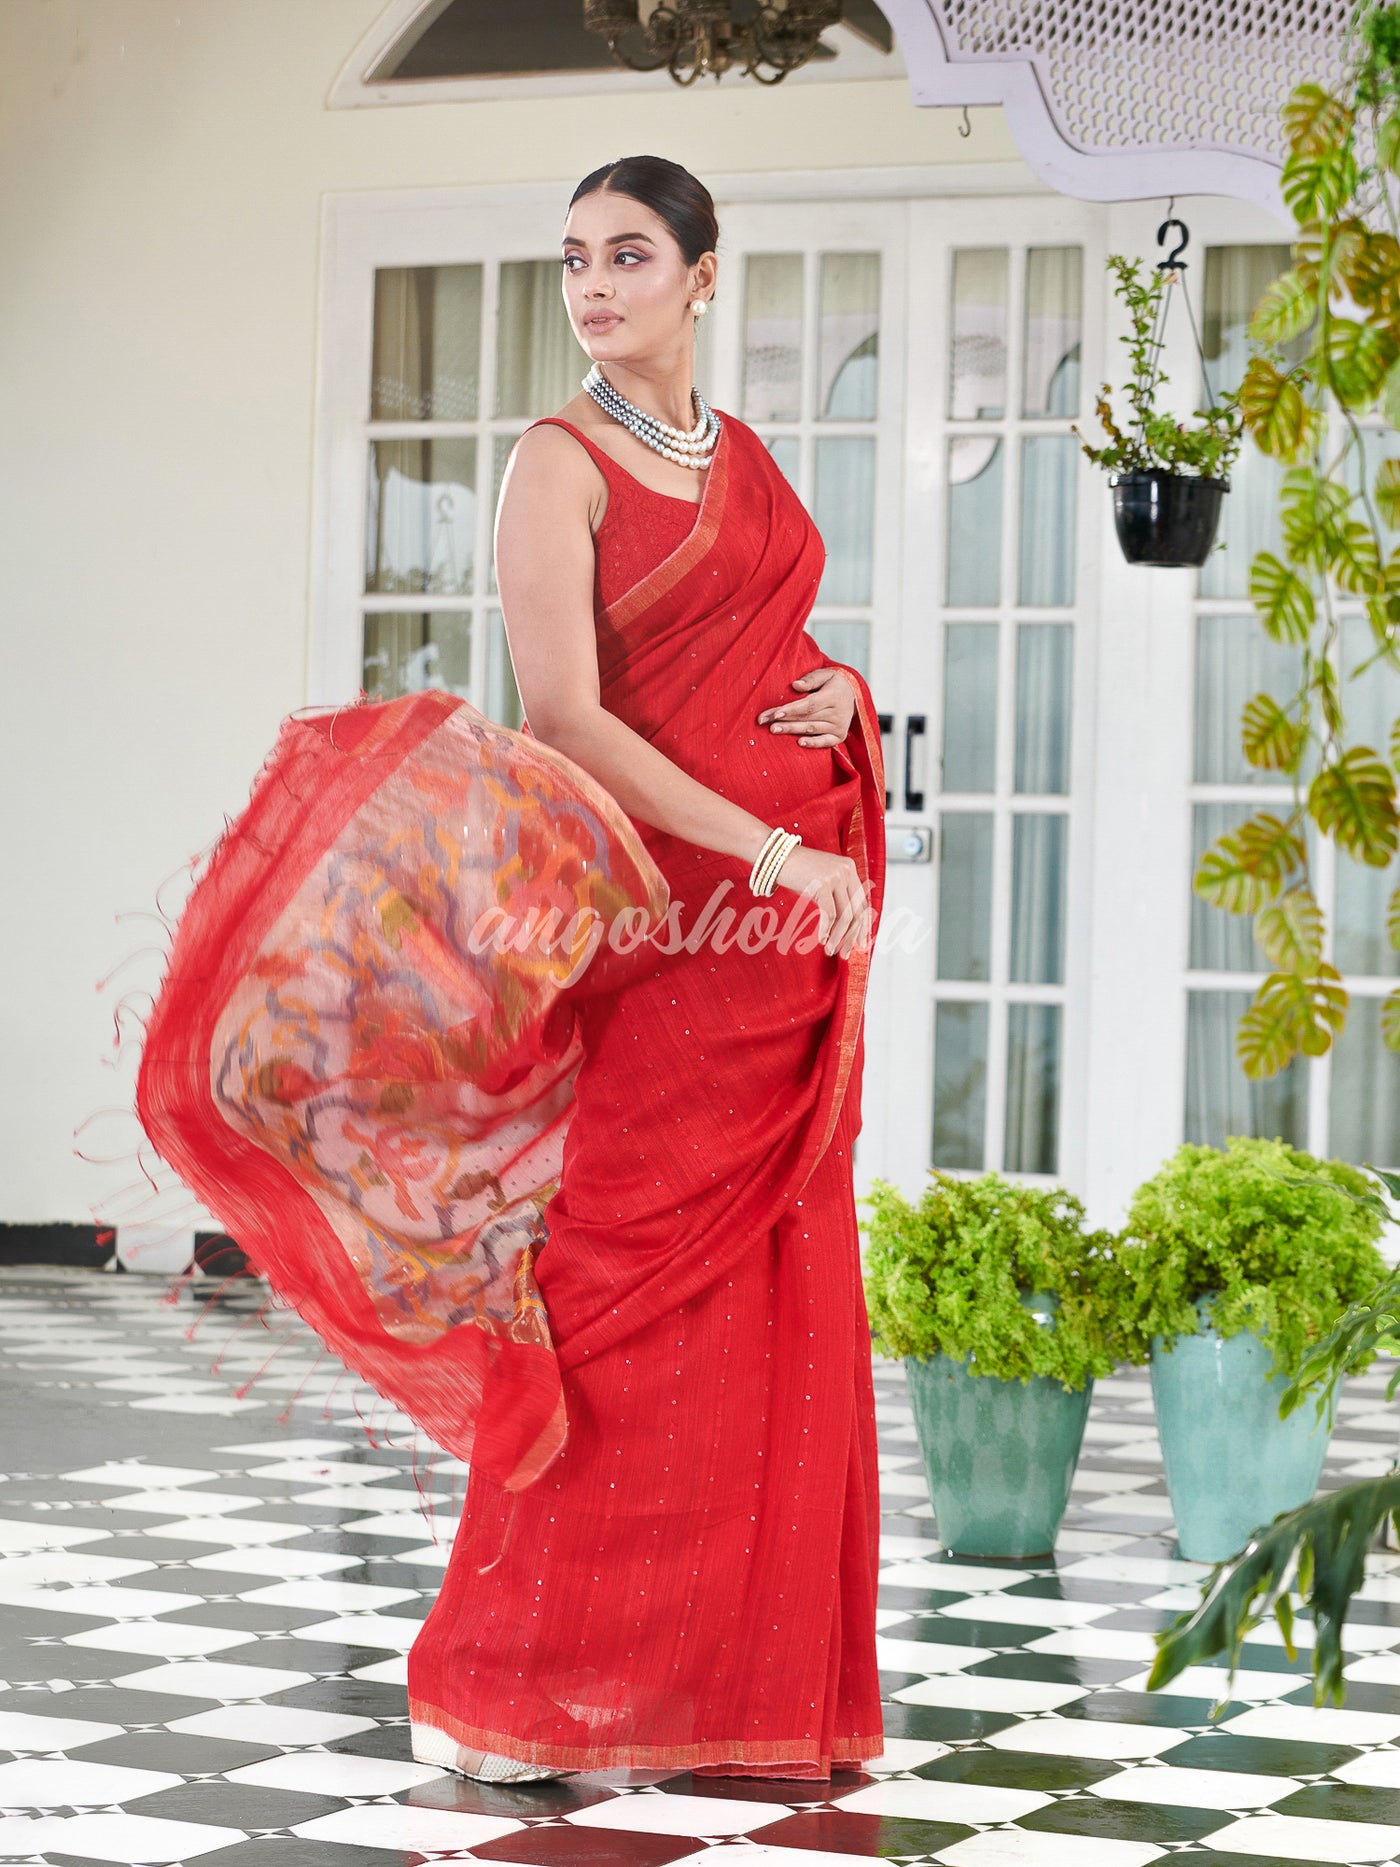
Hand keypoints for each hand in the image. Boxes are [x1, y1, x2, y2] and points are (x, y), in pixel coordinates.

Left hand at [757, 667, 855, 747]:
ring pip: (811, 729)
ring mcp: (839, 726)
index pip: (808, 705)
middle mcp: (837, 713)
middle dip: (784, 720)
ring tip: (773, 730)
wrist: (854, 696)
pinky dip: (812, 743)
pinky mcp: (839, 736)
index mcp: (833, 696)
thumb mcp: (826, 675)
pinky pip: (824, 742)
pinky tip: (799, 743)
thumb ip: (811, 679)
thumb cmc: (833, 684)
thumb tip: (795, 685)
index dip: (791, 709)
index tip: (774, 713)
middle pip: (806, 717)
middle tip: (764, 722)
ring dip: (791, 730)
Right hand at [770, 843, 871, 958]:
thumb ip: (836, 895)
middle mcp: (846, 871)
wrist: (775, 856)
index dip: (862, 926)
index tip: (859, 944)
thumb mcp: (822, 880)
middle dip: (851, 936)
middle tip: (846, 953)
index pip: (862, 902)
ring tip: (831, 951)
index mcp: (850, 868)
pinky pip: (829, 914)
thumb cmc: (796, 871)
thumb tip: (845, 924)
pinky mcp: (822, 884)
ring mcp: (835, 876)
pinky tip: (821, 940)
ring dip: (838, 937)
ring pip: (844, 915)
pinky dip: (826, 930)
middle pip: (856, 911)